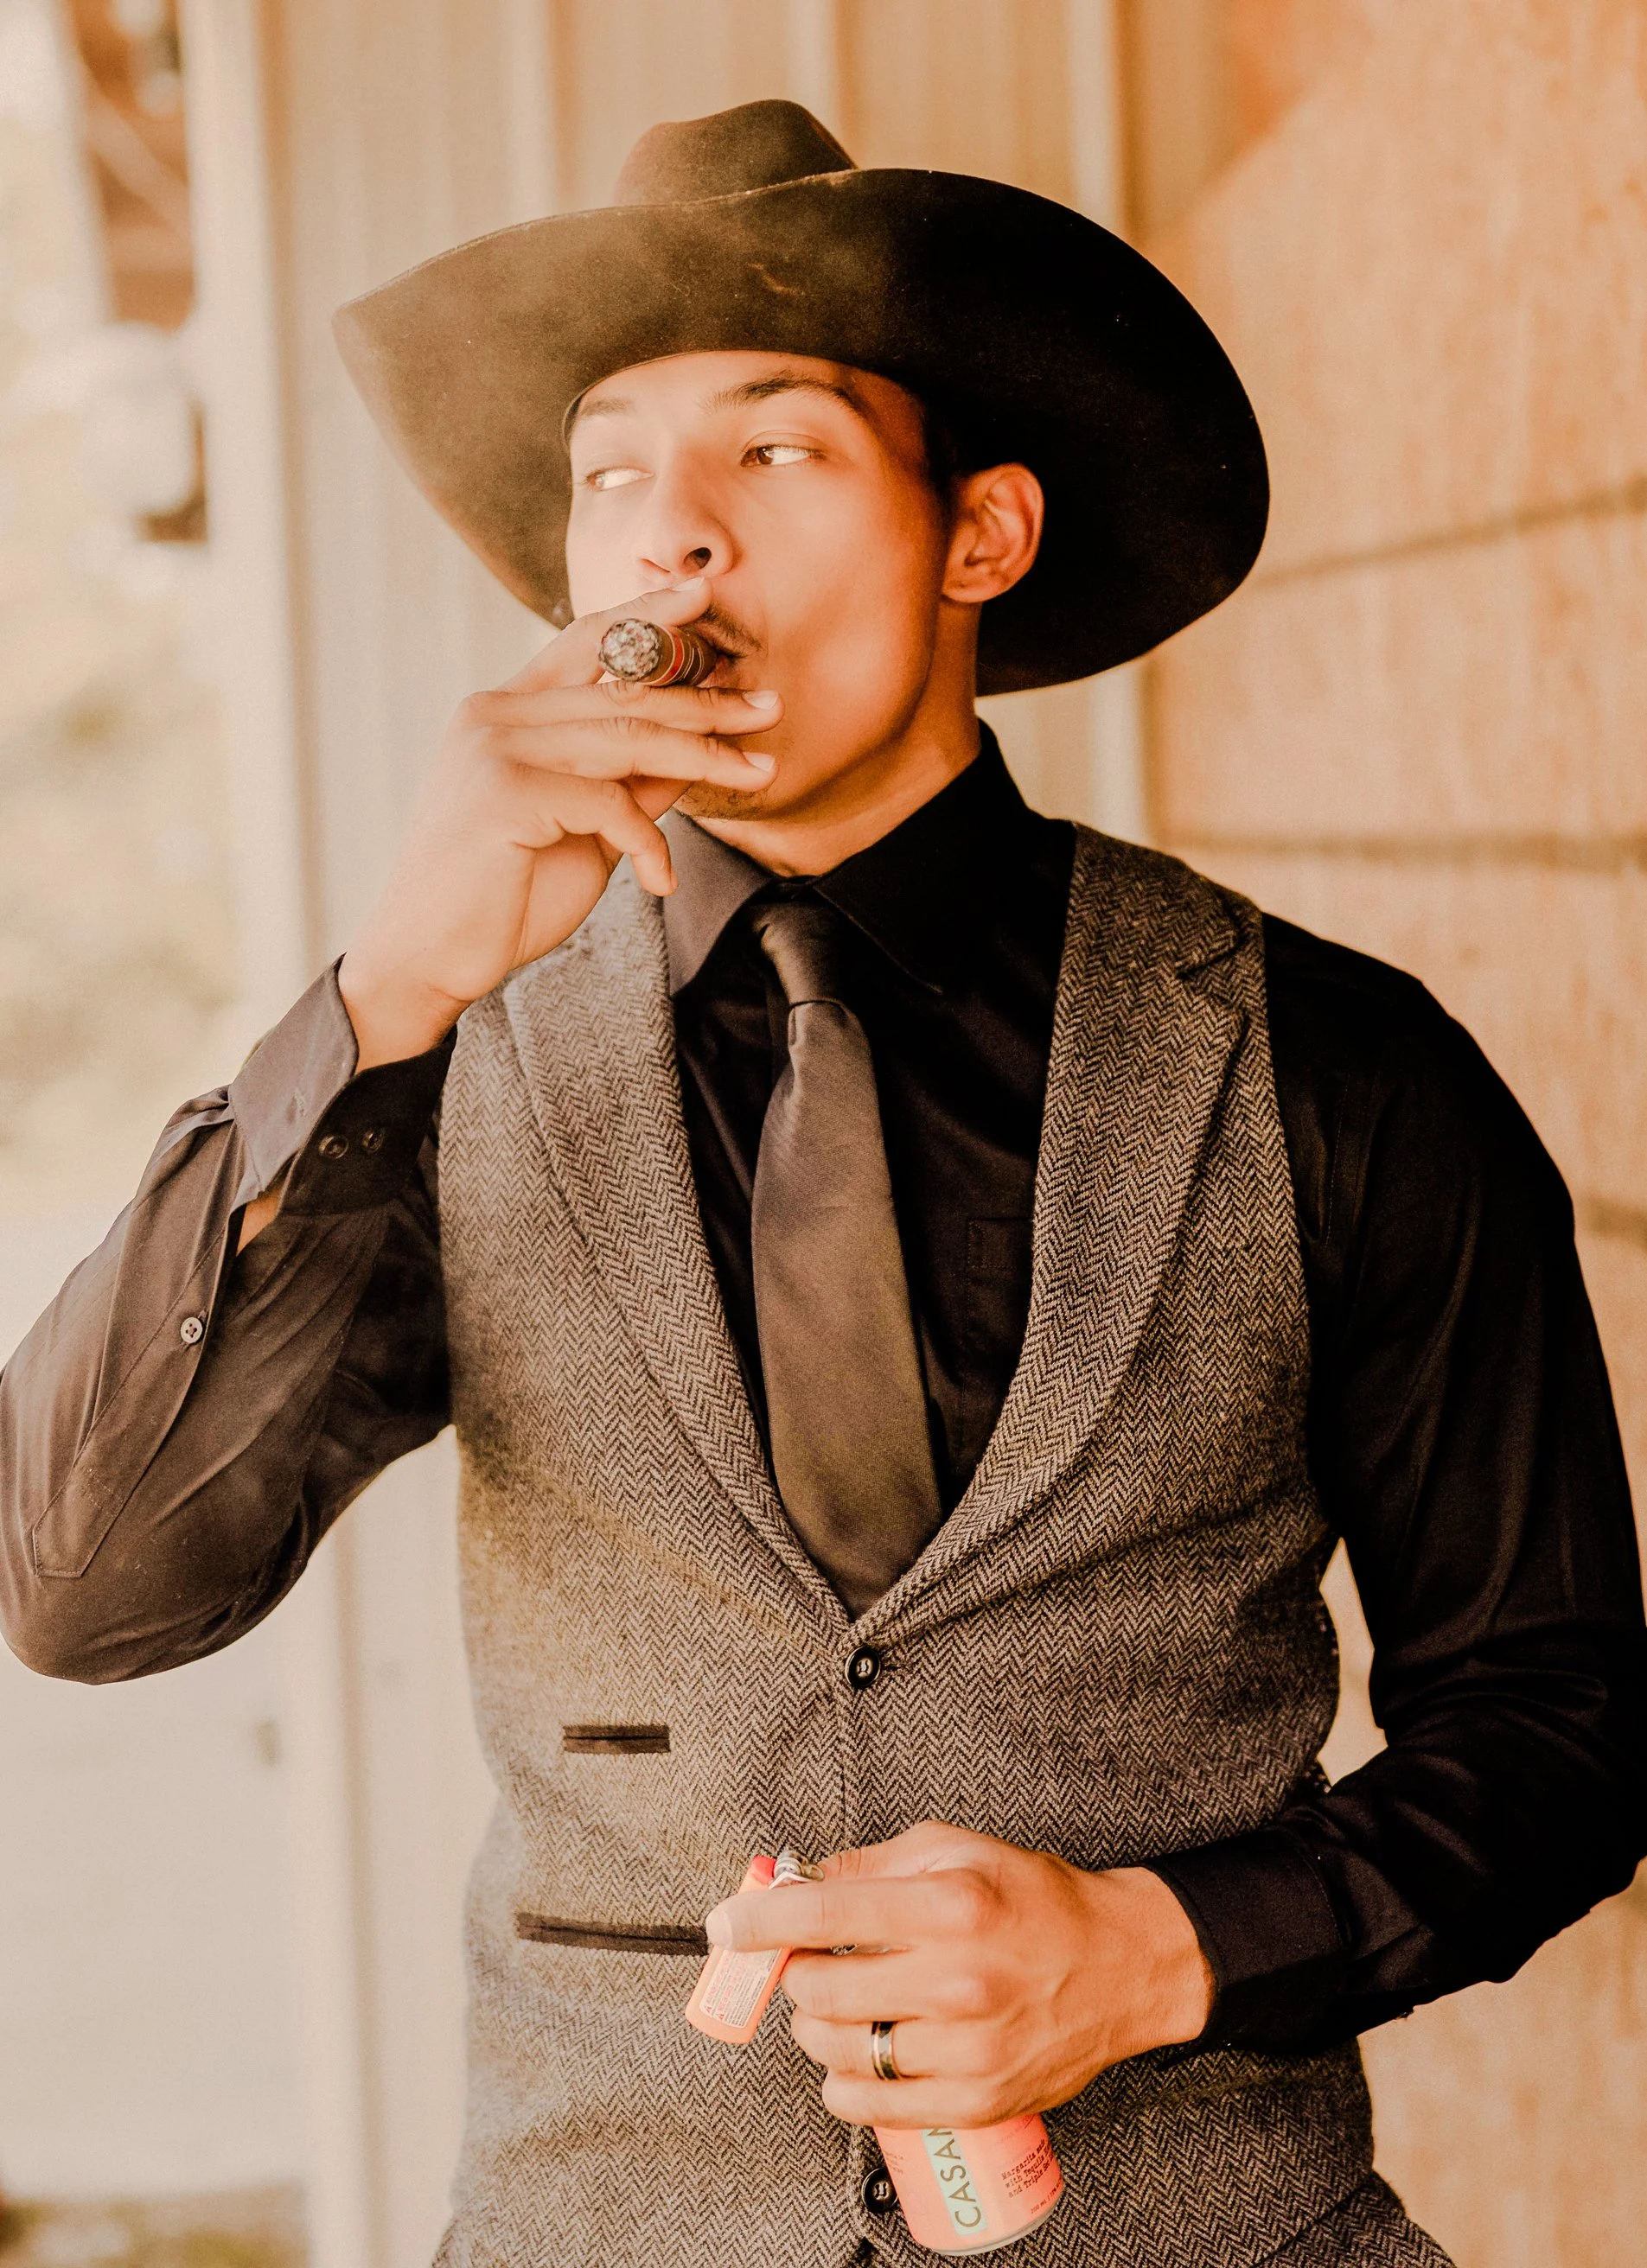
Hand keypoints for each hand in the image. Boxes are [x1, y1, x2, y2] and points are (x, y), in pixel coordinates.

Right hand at [336, 576, 780, 1067]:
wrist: (430, 960)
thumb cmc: (502, 898)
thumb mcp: (584, 831)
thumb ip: (630, 784)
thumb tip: (696, 752)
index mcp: (506, 711)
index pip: (586, 643)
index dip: (648, 616)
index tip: (705, 596)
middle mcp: (494, 716)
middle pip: (623, 693)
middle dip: (706, 703)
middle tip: (769, 707)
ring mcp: (494, 749)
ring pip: (626, 738)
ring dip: (703, 758)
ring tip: (758, 772)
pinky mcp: (503, 792)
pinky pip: (607, 801)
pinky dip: (647, 841)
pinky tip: (659, 877)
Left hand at [704, 1821, 1212, 2128]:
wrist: (1123, 1965)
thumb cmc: (1036, 1899)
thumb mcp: (957, 1849)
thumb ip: (874, 1864)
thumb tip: (799, 1880)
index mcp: (947, 1905)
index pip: (823, 1916)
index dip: (757, 1921)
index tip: (724, 1926)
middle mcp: (955, 1979)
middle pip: (819, 1991)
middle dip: (794, 1975)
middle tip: (804, 1962)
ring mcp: (966, 2047)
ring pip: (840, 2051)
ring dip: (815, 2029)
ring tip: (834, 2007)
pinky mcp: (975, 2097)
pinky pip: (874, 2107)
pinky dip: (842, 2086)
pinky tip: (850, 2062)